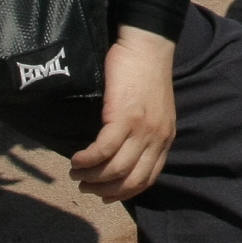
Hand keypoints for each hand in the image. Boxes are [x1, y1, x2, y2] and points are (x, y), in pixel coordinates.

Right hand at [69, 26, 176, 202]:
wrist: (147, 46)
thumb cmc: (145, 74)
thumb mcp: (154, 110)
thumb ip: (144, 133)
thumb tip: (122, 154)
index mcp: (165, 138)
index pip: (148, 178)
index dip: (125, 192)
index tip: (106, 196)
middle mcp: (157, 138)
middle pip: (131, 180)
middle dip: (104, 189)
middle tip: (85, 186)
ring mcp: (142, 129)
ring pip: (115, 169)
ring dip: (91, 177)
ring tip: (76, 172)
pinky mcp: (124, 117)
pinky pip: (102, 150)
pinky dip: (87, 160)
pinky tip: (76, 158)